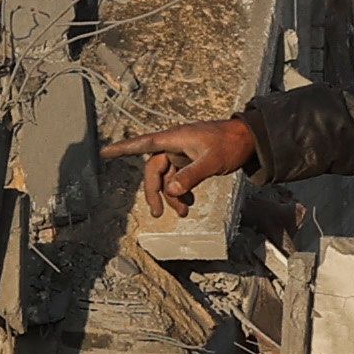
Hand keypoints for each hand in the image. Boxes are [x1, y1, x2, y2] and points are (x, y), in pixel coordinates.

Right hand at [120, 116, 258, 220]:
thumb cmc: (230, 144)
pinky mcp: (189, 160)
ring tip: (184, 212)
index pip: (143, 144)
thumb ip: (191, 176)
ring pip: (166, 177)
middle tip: (158, 213)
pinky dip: (181, 191)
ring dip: (171, 196)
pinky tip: (189, 202)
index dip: (123, 148)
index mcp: (175, 139)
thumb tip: (171, 191)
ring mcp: (181, 153)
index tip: (104, 153)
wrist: (248, 139)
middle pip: (154, 170)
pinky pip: (178, 178)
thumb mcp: (212, 161)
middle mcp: (174, 145)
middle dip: (155, 192)